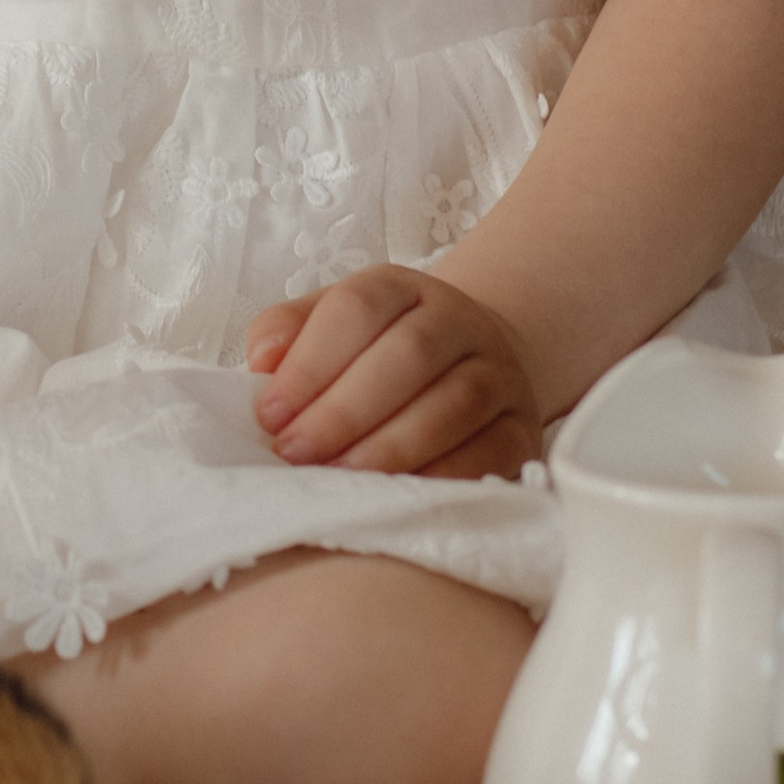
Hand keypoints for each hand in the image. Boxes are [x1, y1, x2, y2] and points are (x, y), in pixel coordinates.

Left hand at [244, 266, 543, 482]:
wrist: (467, 364)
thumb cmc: (374, 352)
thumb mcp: (325, 325)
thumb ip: (285, 333)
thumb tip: (261, 363)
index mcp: (400, 287)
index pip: (357, 308)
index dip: (310, 363)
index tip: (270, 415)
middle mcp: (457, 321)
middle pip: (408, 355)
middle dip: (344, 411)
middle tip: (296, 454)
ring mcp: (498, 372)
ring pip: (454, 403)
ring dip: (389, 448)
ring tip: (339, 480)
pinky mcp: (522, 428)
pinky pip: (490, 452)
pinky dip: (441, 477)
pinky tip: (396, 495)